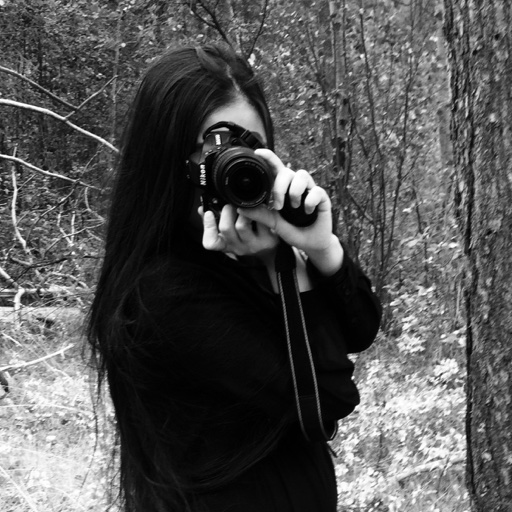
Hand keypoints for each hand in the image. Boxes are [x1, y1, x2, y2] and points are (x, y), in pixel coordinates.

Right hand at [200, 204, 278, 262]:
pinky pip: (260, 221)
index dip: (208, 227)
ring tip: (246, 206)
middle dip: (227, 211)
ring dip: (242, 211)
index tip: (208, 213)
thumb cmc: (249, 236)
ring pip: (242, 225)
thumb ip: (216, 220)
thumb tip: (202, 209)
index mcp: (226, 245)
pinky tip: (259, 207)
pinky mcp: (267, 240)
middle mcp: (238, 247)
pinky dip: (259, 210)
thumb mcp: (231, 232)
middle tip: (231, 204)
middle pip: (226, 229)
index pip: (211, 243)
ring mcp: (253, 245)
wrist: (271, 248)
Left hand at [237, 149, 343, 275]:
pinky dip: (309, 201)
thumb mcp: (273, 223)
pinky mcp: (322, 198)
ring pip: (302, 175)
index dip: (268, 158)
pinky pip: (316, 191)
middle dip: (279, 187)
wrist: (310, 243)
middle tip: (278, 206)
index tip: (258, 153)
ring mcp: (310, 190)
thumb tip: (241, 208)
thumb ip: (260, 215)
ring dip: (294, 191)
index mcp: (284, 188)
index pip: (276, 168)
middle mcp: (296, 186)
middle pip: (287, 171)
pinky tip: (308, 211)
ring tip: (294, 206)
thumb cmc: (292, 230)